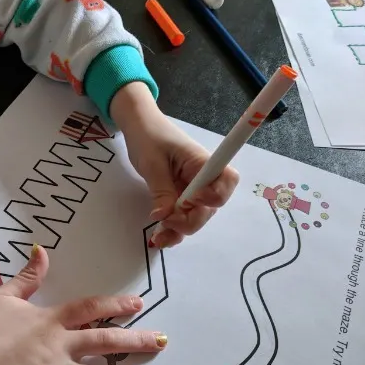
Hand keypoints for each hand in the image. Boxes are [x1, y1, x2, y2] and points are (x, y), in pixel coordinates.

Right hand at [0, 245, 166, 364]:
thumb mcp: (6, 294)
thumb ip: (29, 275)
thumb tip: (41, 250)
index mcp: (51, 318)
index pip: (90, 308)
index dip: (116, 305)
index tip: (138, 304)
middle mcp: (58, 343)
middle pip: (104, 342)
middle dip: (136, 341)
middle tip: (162, 342)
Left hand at [110, 83, 238, 247]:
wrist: (137, 126)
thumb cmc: (148, 136)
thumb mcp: (152, 163)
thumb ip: (162, 191)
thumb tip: (166, 217)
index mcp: (202, 163)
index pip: (227, 181)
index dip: (214, 197)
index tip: (192, 201)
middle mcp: (202, 178)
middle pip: (210, 207)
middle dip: (191, 220)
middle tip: (166, 221)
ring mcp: (191, 190)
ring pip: (195, 217)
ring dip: (179, 231)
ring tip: (158, 238)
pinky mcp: (179, 197)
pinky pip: (181, 217)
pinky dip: (172, 229)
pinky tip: (158, 238)